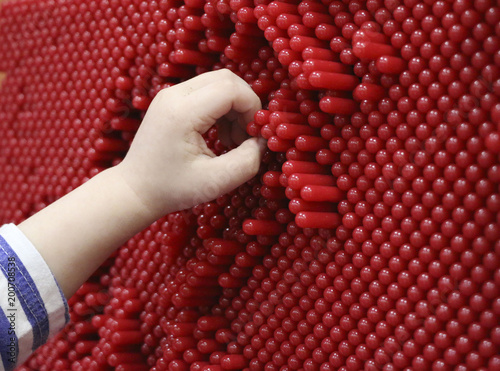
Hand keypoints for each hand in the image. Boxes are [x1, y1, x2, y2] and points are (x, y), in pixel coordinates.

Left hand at [116, 69, 265, 217]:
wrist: (135, 191)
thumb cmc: (172, 189)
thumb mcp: (216, 182)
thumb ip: (247, 161)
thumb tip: (261, 141)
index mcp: (182, 112)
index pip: (231, 89)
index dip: (252, 108)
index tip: (254, 136)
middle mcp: (174, 95)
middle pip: (226, 79)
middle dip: (245, 105)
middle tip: (246, 136)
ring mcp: (170, 95)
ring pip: (217, 83)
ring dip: (234, 107)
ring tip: (233, 140)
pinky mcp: (171, 100)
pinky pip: (206, 91)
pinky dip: (222, 108)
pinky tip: (221, 134)